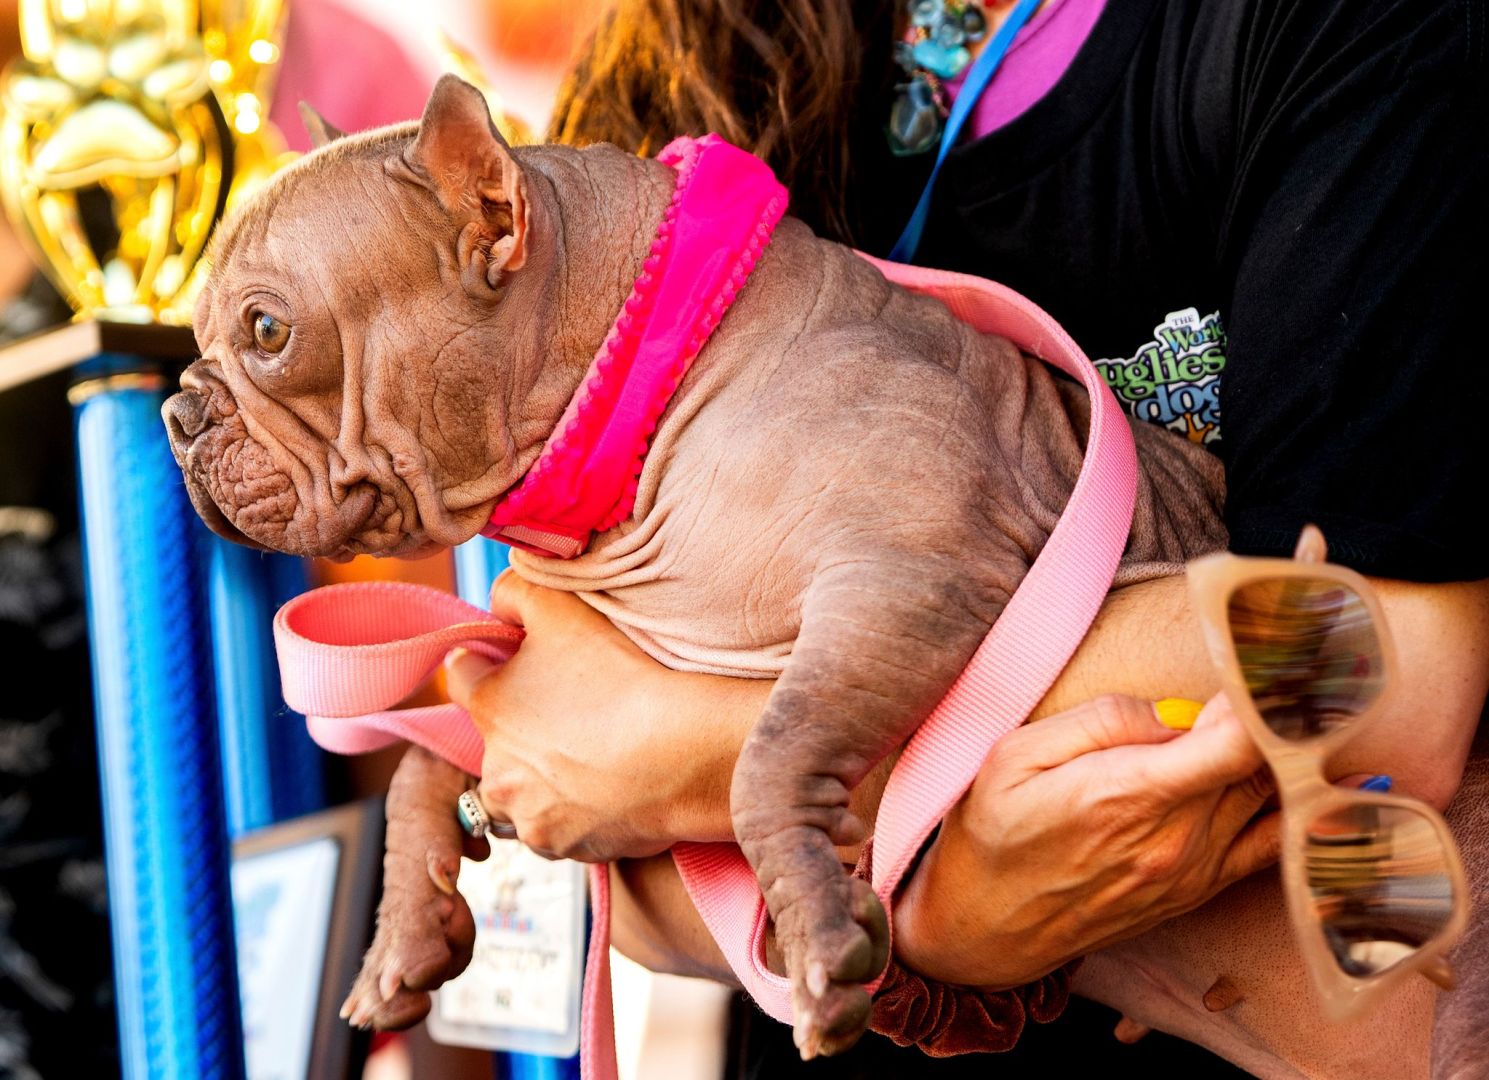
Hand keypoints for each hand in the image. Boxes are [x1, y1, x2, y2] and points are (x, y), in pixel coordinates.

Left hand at [445, 571, 769, 861]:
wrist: (681, 753)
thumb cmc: (623, 679)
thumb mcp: (562, 608)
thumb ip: (516, 592)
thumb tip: (497, 603)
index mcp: (489, 707)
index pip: (464, 675)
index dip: (493, 662)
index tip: (525, 663)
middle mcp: (494, 768)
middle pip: (494, 741)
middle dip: (521, 730)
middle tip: (574, 715)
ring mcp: (525, 813)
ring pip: (519, 792)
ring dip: (540, 779)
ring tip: (592, 758)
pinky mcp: (559, 846)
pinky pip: (554, 827)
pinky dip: (572, 813)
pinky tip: (608, 789)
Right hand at [892, 693, 1280, 989]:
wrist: (987, 925)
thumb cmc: (995, 831)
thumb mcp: (1017, 754)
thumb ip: (1103, 720)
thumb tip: (1178, 711)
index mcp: (1128, 793)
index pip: (1238, 743)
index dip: (1259, 697)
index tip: (1249, 666)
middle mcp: (1175, 838)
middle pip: (1262, 759)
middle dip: (1262, 713)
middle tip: (1244, 679)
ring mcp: (1195, 870)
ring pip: (1270, 793)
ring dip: (1271, 752)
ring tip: (1244, 718)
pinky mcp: (1200, 890)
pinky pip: (1271, 842)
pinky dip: (1285, 806)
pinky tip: (1273, 774)